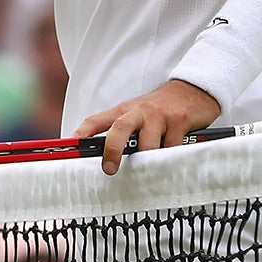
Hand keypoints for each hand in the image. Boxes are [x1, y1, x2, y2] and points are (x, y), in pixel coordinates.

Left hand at [76, 79, 220, 175]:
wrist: (193, 91)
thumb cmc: (160, 109)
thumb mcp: (136, 114)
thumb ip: (121, 132)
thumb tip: (102, 157)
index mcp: (123, 111)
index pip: (96, 121)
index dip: (80, 134)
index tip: (69, 147)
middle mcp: (139, 112)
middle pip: (119, 129)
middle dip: (112, 150)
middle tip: (109, 169)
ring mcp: (159, 116)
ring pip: (148, 144)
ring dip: (148, 160)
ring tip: (149, 170)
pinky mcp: (179, 122)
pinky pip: (172, 148)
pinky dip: (170, 159)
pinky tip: (172, 159)